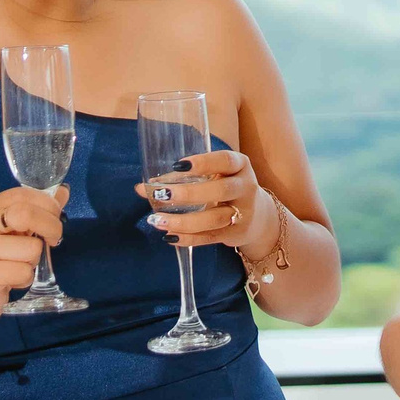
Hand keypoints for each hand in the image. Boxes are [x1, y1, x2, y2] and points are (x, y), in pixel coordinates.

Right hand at [0, 187, 62, 326]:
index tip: (55, 218)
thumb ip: (37, 210)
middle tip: (52, 240)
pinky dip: (26, 278)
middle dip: (51, 226)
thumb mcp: (15, 232)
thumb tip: (63, 192)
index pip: (22, 194)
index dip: (48, 204)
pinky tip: (12, 280)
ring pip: (31, 248)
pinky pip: (24, 272)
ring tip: (18, 264)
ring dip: (34, 260)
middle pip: (25, 214)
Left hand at [137, 150, 265, 251]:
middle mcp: (245, 188)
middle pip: (221, 190)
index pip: (225, 161)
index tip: (178, 165)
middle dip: (189, 193)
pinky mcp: (236, 233)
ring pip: (214, 218)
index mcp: (240, 166)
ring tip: (156, 220)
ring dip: (184, 221)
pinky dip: (189, 238)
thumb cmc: (224, 188)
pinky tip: (169, 236)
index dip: (203, 163)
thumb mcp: (214, 176)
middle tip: (161, 194)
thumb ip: (180, 179)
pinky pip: (210, 237)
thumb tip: (142, 188)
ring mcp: (243, 213)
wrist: (257, 216)